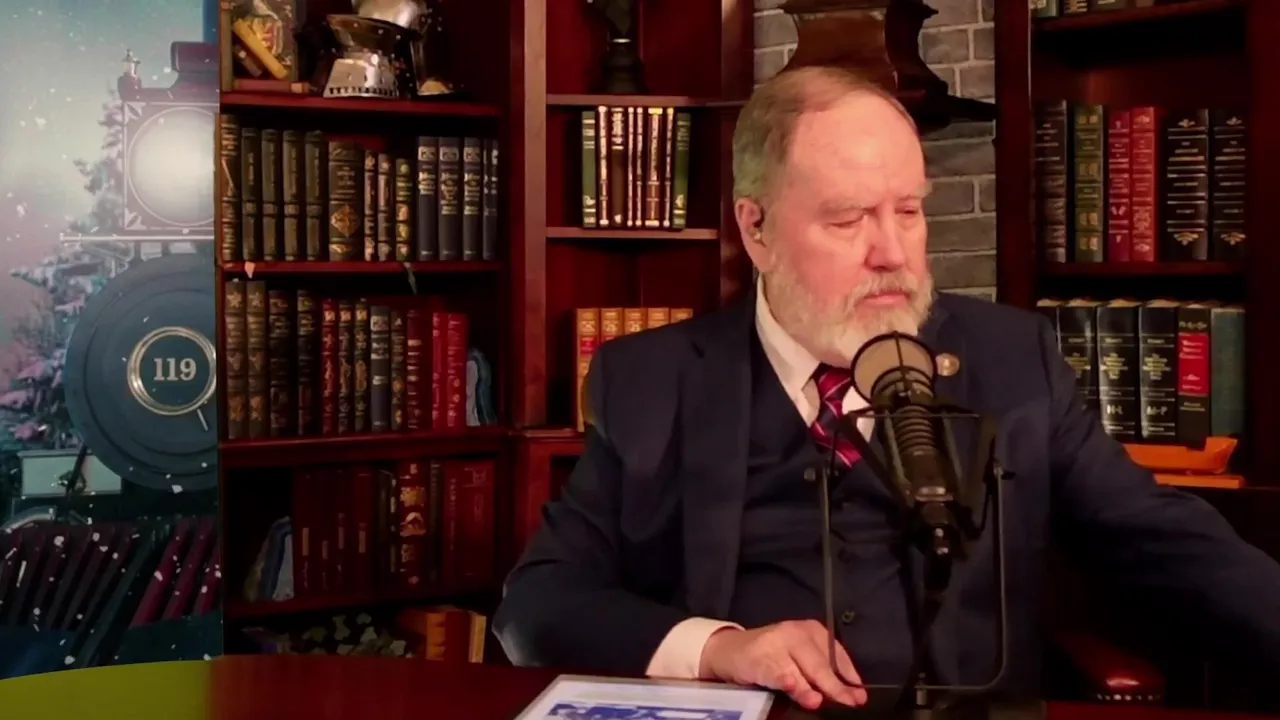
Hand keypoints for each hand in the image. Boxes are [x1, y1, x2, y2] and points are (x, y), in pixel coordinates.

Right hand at [697, 620, 866, 709]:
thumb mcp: (799, 659)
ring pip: (798, 668)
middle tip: (849, 703)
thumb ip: (818, 672)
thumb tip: (845, 692)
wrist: (730, 650)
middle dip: (834, 686)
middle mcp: (795, 632)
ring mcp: (776, 643)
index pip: (836, 654)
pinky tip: (790, 686)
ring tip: (818, 701)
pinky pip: (775, 671)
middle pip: (819, 663)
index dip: (849, 675)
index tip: (859, 695)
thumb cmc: (772, 656)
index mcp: (811, 630)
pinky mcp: (758, 656)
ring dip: (808, 687)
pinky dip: (784, 679)